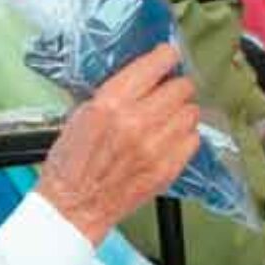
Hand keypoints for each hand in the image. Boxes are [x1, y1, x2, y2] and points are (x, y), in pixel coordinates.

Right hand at [34, 45, 200, 245]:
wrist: (73, 207)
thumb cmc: (71, 163)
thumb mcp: (82, 113)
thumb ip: (117, 91)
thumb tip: (146, 72)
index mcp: (111, 104)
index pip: (156, 65)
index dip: (166, 57)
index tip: (168, 56)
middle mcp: (136, 122)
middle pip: (181, 87)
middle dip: (174, 86)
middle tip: (166, 92)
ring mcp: (155, 147)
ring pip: (191, 112)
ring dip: (181, 111)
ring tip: (167, 117)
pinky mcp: (167, 169)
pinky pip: (193, 139)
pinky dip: (184, 136)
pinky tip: (169, 138)